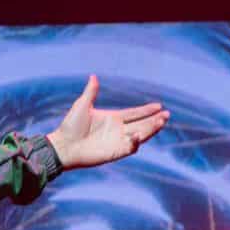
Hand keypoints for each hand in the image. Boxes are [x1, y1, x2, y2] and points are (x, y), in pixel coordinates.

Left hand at [46, 75, 169, 171]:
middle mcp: (118, 130)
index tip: (159, 106)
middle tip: (167, 115)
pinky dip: (135, 142)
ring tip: (161, 122)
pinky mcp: (114, 152)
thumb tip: (93, 76)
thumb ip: (91, 92)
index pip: (135, 113)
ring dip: (151, 129)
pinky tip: (138, 134)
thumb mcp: (82, 105)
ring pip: (140, 135)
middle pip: (141, 124)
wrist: (63, 145)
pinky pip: (129, 147)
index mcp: (113, 118)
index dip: (147, 110)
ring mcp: (117, 141)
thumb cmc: (70, 126)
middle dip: (154, 120)